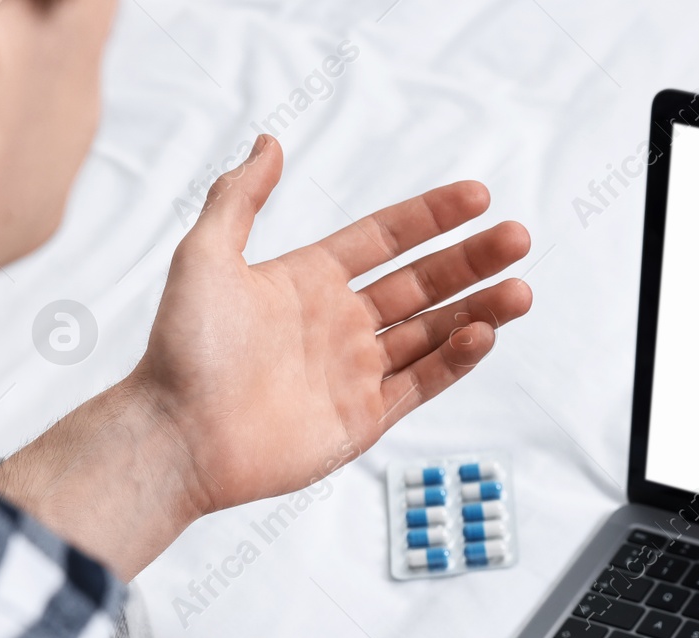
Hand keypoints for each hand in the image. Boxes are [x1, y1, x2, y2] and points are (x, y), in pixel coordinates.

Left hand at [127, 134, 532, 517]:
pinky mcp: (364, 419)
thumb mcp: (204, 255)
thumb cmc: (182, 348)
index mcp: (308, 281)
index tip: (477, 197)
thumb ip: (240, 197)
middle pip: (423, 284)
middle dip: (472, 261)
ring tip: (521, 290)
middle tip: (517, 238)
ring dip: (479, 310)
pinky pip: (422, 383)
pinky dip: (455, 360)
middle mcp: (339, 324)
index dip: (431, 217)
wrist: (177, 434)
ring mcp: (355, 372)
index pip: (386, 239)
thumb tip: (269, 142)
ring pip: (433, 333)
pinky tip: (483, 334)